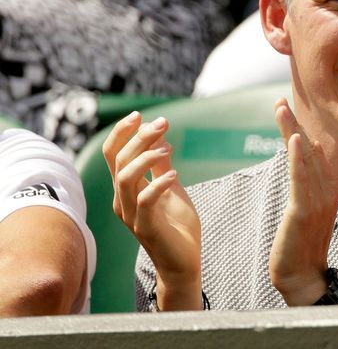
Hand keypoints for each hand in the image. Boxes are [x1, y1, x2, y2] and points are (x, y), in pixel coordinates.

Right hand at [102, 112, 202, 309]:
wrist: (183, 262)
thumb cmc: (177, 226)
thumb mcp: (171, 188)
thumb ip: (162, 165)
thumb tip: (160, 136)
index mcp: (126, 189)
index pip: (114, 155)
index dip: (122, 133)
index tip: (139, 115)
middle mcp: (122, 201)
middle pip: (120, 161)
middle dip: (139, 137)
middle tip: (163, 122)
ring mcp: (131, 215)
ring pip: (125, 179)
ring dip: (146, 157)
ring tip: (168, 148)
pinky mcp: (146, 228)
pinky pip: (144, 201)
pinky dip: (157, 184)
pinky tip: (174, 175)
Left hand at [268, 99, 337, 305]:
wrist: (303, 279)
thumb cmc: (300, 246)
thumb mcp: (304, 211)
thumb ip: (305, 188)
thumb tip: (302, 168)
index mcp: (327, 189)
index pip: (312, 152)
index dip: (299, 130)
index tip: (286, 109)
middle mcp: (326, 190)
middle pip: (309, 149)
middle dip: (293, 124)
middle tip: (280, 100)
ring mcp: (317, 200)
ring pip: (304, 158)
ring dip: (292, 131)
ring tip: (281, 109)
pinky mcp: (304, 211)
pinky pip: (301, 180)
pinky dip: (298, 158)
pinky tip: (294, 139)